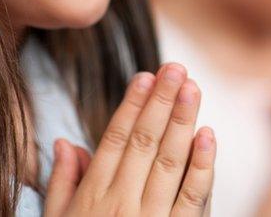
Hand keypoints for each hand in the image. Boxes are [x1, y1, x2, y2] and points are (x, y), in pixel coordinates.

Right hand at [44, 63, 215, 216]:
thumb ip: (62, 185)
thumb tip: (66, 142)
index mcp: (94, 196)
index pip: (116, 139)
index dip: (132, 105)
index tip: (144, 75)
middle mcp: (121, 204)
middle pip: (145, 142)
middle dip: (161, 101)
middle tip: (175, 67)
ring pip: (169, 163)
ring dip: (182, 121)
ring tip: (191, 87)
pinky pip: (192, 200)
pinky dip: (202, 167)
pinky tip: (208, 136)